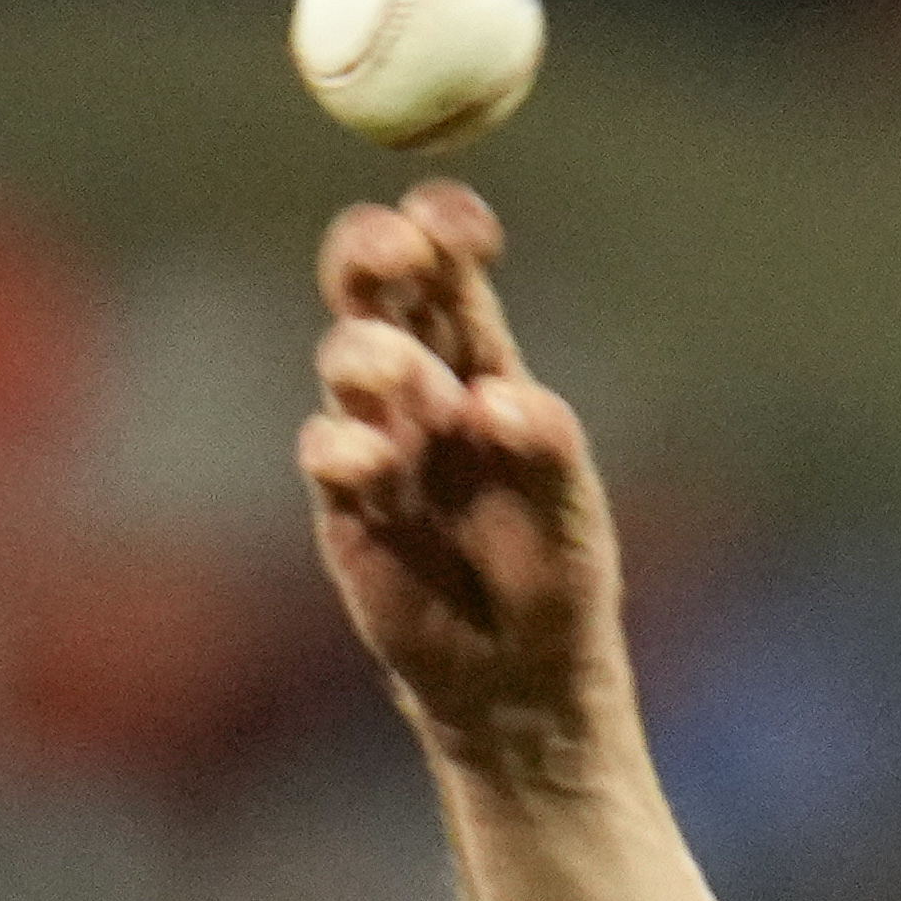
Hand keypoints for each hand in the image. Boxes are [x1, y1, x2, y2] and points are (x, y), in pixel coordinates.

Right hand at [296, 184, 622, 765]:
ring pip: (348, 360)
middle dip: (375, 256)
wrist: (518, 678)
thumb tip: (496, 397)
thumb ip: (544, 448)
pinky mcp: (345, 505)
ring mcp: (378, 439)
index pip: (452, 272)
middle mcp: (422, 385)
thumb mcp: (572, 513)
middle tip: (393, 252)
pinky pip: (329, 453)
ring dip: (371, 356)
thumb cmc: (556, 576)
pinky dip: (346, 447)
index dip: (446, 231)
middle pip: (378, 290)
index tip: (454, 222)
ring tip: (404, 379)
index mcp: (483, 360)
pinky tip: (370, 461)